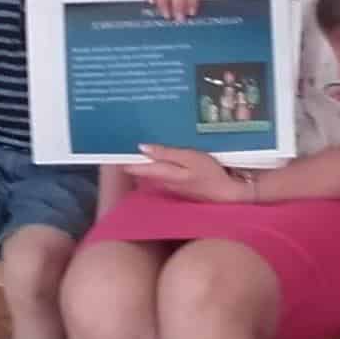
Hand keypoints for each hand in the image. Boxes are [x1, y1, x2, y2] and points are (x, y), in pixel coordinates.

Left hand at [127, 145, 248, 203]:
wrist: (226, 195)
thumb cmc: (210, 173)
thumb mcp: (190, 158)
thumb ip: (167, 153)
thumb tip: (142, 148)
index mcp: (164, 173)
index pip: (138, 165)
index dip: (126, 157)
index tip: (113, 148)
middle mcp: (162, 182)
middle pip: (142, 170)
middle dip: (133, 158)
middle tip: (122, 143)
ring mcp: (169, 187)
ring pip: (150, 173)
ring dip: (143, 162)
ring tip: (135, 147)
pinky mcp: (177, 188)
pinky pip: (160, 175)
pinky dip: (155, 167)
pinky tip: (156, 159)